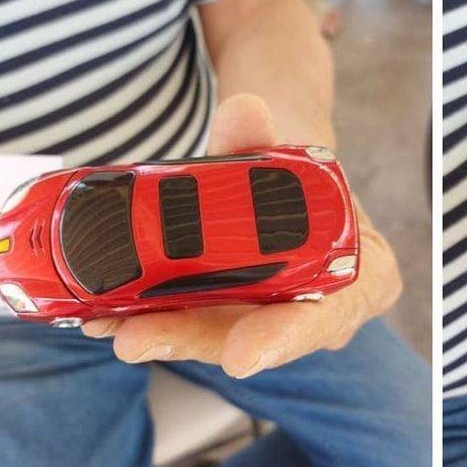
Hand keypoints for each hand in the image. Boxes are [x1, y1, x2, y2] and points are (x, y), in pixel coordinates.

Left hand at [82, 94, 402, 377]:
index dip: (286, 337)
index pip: (330, 315)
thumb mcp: (288, 146)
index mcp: (363, 273)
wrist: (290, 181)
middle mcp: (320, 310)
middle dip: (194, 338)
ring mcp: (273, 320)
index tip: (242, 355)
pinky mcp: (233, 319)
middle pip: (258, 337)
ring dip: (159, 330)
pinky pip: (194, 323)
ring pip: (216, 336)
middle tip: (137, 336)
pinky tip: (103, 311)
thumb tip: (244, 110)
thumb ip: (263, 135)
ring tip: (104, 321)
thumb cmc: (301, 174)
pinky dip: (149, 317)